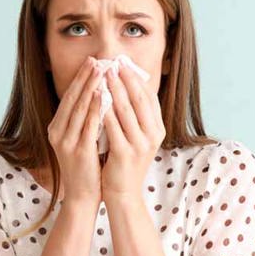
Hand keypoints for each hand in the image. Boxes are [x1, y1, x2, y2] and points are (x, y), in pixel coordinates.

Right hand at [46, 56, 105, 205]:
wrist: (82, 196)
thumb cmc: (86, 167)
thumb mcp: (81, 139)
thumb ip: (85, 120)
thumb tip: (98, 94)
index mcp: (57, 128)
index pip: (69, 97)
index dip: (80, 78)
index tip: (91, 62)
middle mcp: (57, 132)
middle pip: (72, 98)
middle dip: (85, 77)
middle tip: (96, 59)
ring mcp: (66, 141)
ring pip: (79, 108)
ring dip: (90, 86)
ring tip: (101, 70)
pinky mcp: (78, 150)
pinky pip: (88, 124)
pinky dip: (95, 107)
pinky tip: (103, 94)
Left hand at [100, 61, 165, 201]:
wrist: (123, 193)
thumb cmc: (126, 161)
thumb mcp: (137, 137)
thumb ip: (135, 115)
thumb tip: (128, 85)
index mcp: (157, 129)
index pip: (149, 97)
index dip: (136, 79)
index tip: (124, 63)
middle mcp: (153, 136)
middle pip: (139, 100)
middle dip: (126, 79)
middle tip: (113, 62)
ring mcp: (140, 145)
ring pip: (126, 110)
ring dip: (115, 89)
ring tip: (104, 74)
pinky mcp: (125, 153)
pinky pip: (113, 126)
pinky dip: (105, 110)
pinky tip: (96, 98)